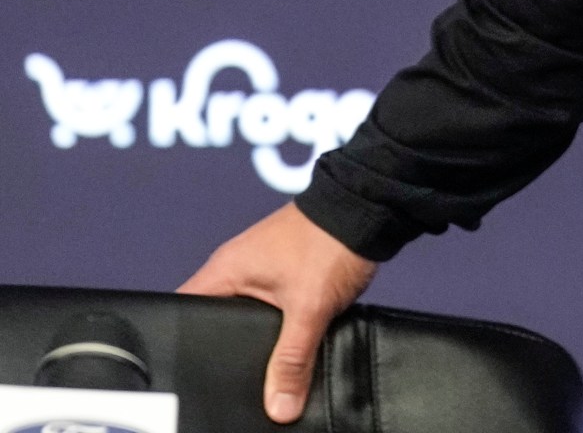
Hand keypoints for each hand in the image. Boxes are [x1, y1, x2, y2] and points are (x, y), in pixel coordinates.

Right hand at [179, 201, 376, 423]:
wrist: (370, 207)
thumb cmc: (331, 240)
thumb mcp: (308, 308)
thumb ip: (290, 359)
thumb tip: (278, 407)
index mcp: (223, 271)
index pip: (181, 312)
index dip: (183, 345)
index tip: (189, 375)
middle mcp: (236, 269)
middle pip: (213, 320)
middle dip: (223, 349)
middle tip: (230, 380)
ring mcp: (261, 269)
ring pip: (244, 316)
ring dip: (254, 338)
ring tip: (258, 368)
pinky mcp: (284, 271)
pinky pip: (268, 307)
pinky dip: (275, 326)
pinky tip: (284, 346)